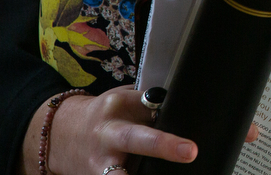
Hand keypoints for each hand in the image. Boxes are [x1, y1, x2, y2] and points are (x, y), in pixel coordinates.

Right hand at [23, 86, 258, 174]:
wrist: (61, 135)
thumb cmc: (108, 116)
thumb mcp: (128, 102)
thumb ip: (156, 106)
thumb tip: (210, 114)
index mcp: (122, 104)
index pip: (153, 105)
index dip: (175, 114)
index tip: (197, 124)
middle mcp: (110, 132)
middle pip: (137, 138)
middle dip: (164, 145)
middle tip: (191, 152)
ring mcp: (100, 162)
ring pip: (120, 174)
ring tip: (171, 171)